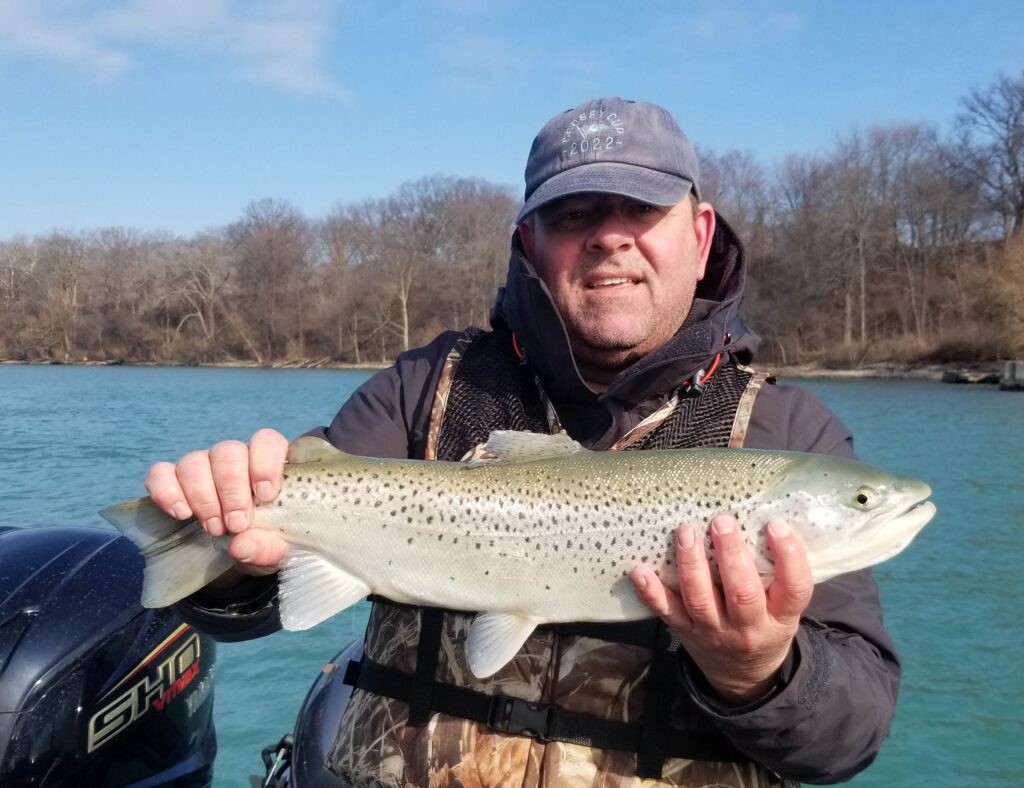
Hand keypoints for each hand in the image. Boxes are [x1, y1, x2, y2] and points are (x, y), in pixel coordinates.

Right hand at [144, 428, 290, 576]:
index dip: (264, 463)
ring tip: (214, 529)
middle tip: (236, 525)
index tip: (266, 495)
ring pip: (194, 462)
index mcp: (268, 462)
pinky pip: (160, 473)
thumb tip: (239, 545)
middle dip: (231, 491)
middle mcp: (235, 457)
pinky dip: (167, 492)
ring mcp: (203, 465)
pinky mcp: (173, 479)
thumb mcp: (279, 549)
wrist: (242, 551)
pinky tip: (181, 514)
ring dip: (203, 498)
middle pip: (227, 452)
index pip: (266, 441)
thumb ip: (267, 546)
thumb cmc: (269, 540)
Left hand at [630, 514, 812, 704]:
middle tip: (722, 521)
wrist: (744, 675)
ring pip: (700, 600)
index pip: (795, 589)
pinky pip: (667, 612)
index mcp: (781, 617)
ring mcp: (713, 631)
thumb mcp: (784, 607)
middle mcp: (749, 627)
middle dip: (730, 555)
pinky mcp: (685, 632)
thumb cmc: (765, 623)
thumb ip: (778, 572)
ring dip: (691, 564)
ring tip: (686, 531)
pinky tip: (640, 571)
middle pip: (742, 593)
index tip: (776, 525)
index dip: (789, 557)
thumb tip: (764, 515)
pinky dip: (651, 592)